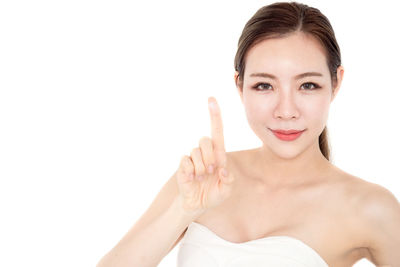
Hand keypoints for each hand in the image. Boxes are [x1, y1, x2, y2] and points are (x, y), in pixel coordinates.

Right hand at [175, 97, 234, 213]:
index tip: (211, 99)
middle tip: (211, 171)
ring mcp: (193, 159)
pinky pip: (186, 161)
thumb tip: (222, 168)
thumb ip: (229, 180)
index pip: (217, 131)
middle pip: (206, 140)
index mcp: (218, 155)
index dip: (214, 115)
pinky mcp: (183, 165)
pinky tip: (192, 179)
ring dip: (201, 168)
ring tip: (201, 179)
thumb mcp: (226, 189)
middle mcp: (205, 153)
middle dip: (210, 156)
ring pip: (196, 152)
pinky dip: (191, 172)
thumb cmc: (214, 194)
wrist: (197, 205)